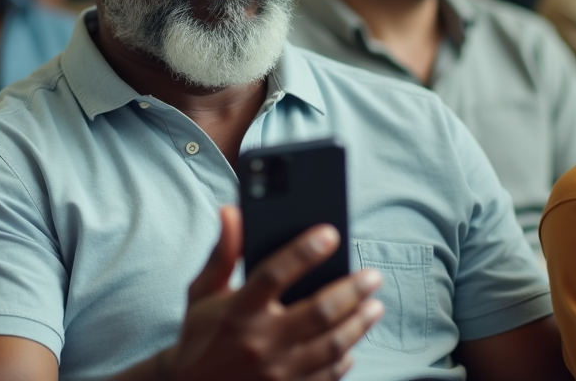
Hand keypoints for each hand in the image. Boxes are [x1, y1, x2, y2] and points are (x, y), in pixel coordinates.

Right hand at [160, 206, 382, 380]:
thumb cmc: (200, 335)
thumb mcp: (203, 292)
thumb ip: (222, 252)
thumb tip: (232, 211)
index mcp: (238, 311)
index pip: (274, 274)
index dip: (304, 252)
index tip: (330, 233)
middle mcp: (259, 342)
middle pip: (318, 311)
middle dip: (353, 290)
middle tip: (372, 276)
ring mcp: (276, 372)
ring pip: (331, 345)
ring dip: (359, 323)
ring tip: (375, 306)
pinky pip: (327, 376)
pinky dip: (345, 358)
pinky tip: (353, 342)